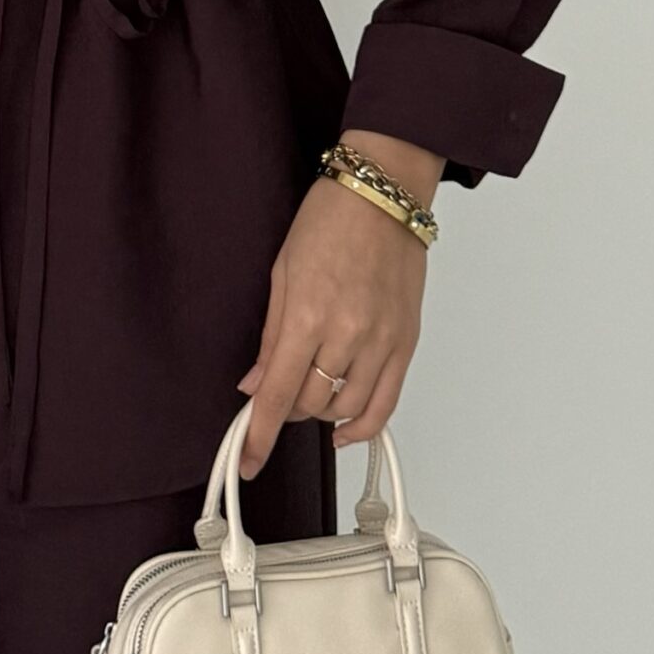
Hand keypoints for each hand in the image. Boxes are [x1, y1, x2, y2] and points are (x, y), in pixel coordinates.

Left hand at [231, 173, 429, 473]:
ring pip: (347, 410)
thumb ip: (271, 336)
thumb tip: (255, 384)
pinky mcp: (406, 342)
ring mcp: (382, 342)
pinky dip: (363, 425)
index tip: (247, 460)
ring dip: (321, 415)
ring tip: (309, 400)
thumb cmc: (329, 220)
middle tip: (277, 394)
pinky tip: (344, 428)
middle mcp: (348, 335)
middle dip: (287, 410)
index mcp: (308, 315)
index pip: (279, 395)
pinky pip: (386, 402)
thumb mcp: (282, 271)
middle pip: (311, 406)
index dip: (259, 435)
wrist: (383, 193)